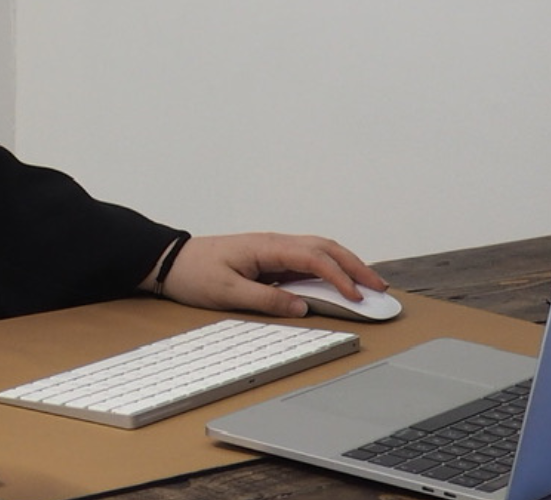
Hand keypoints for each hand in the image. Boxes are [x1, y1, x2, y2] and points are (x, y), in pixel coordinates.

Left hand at [141, 233, 387, 317]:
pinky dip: (328, 267)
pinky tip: (337, 281)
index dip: (339, 277)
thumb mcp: (228, 291)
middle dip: (355, 265)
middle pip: (324, 247)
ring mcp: (272, 248)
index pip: (313, 258)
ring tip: (367, 284)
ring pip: (318, 249)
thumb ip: (266, 300)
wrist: (172, 260)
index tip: (357, 297)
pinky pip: (305, 259)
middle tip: (379, 287)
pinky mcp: (269, 257)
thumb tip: (302, 306)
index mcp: (266, 247)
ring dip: (345, 263)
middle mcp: (273, 243)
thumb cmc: (195, 273)